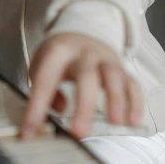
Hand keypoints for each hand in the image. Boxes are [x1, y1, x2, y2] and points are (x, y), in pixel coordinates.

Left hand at [20, 33, 142, 139]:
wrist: (81, 31)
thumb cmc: (59, 57)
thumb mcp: (41, 66)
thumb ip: (45, 90)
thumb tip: (56, 111)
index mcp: (58, 51)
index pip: (45, 80)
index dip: (37, 107)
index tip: (29, 132)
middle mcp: (84, 53)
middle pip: (86, 75)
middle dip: (84, 105)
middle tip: (79, 132)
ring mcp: (105, 59)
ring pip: (114, 76)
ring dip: (116, 100)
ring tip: (115, 123)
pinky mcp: (122, 68)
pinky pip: (132, 84)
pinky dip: (135, 102)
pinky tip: (132, 121)